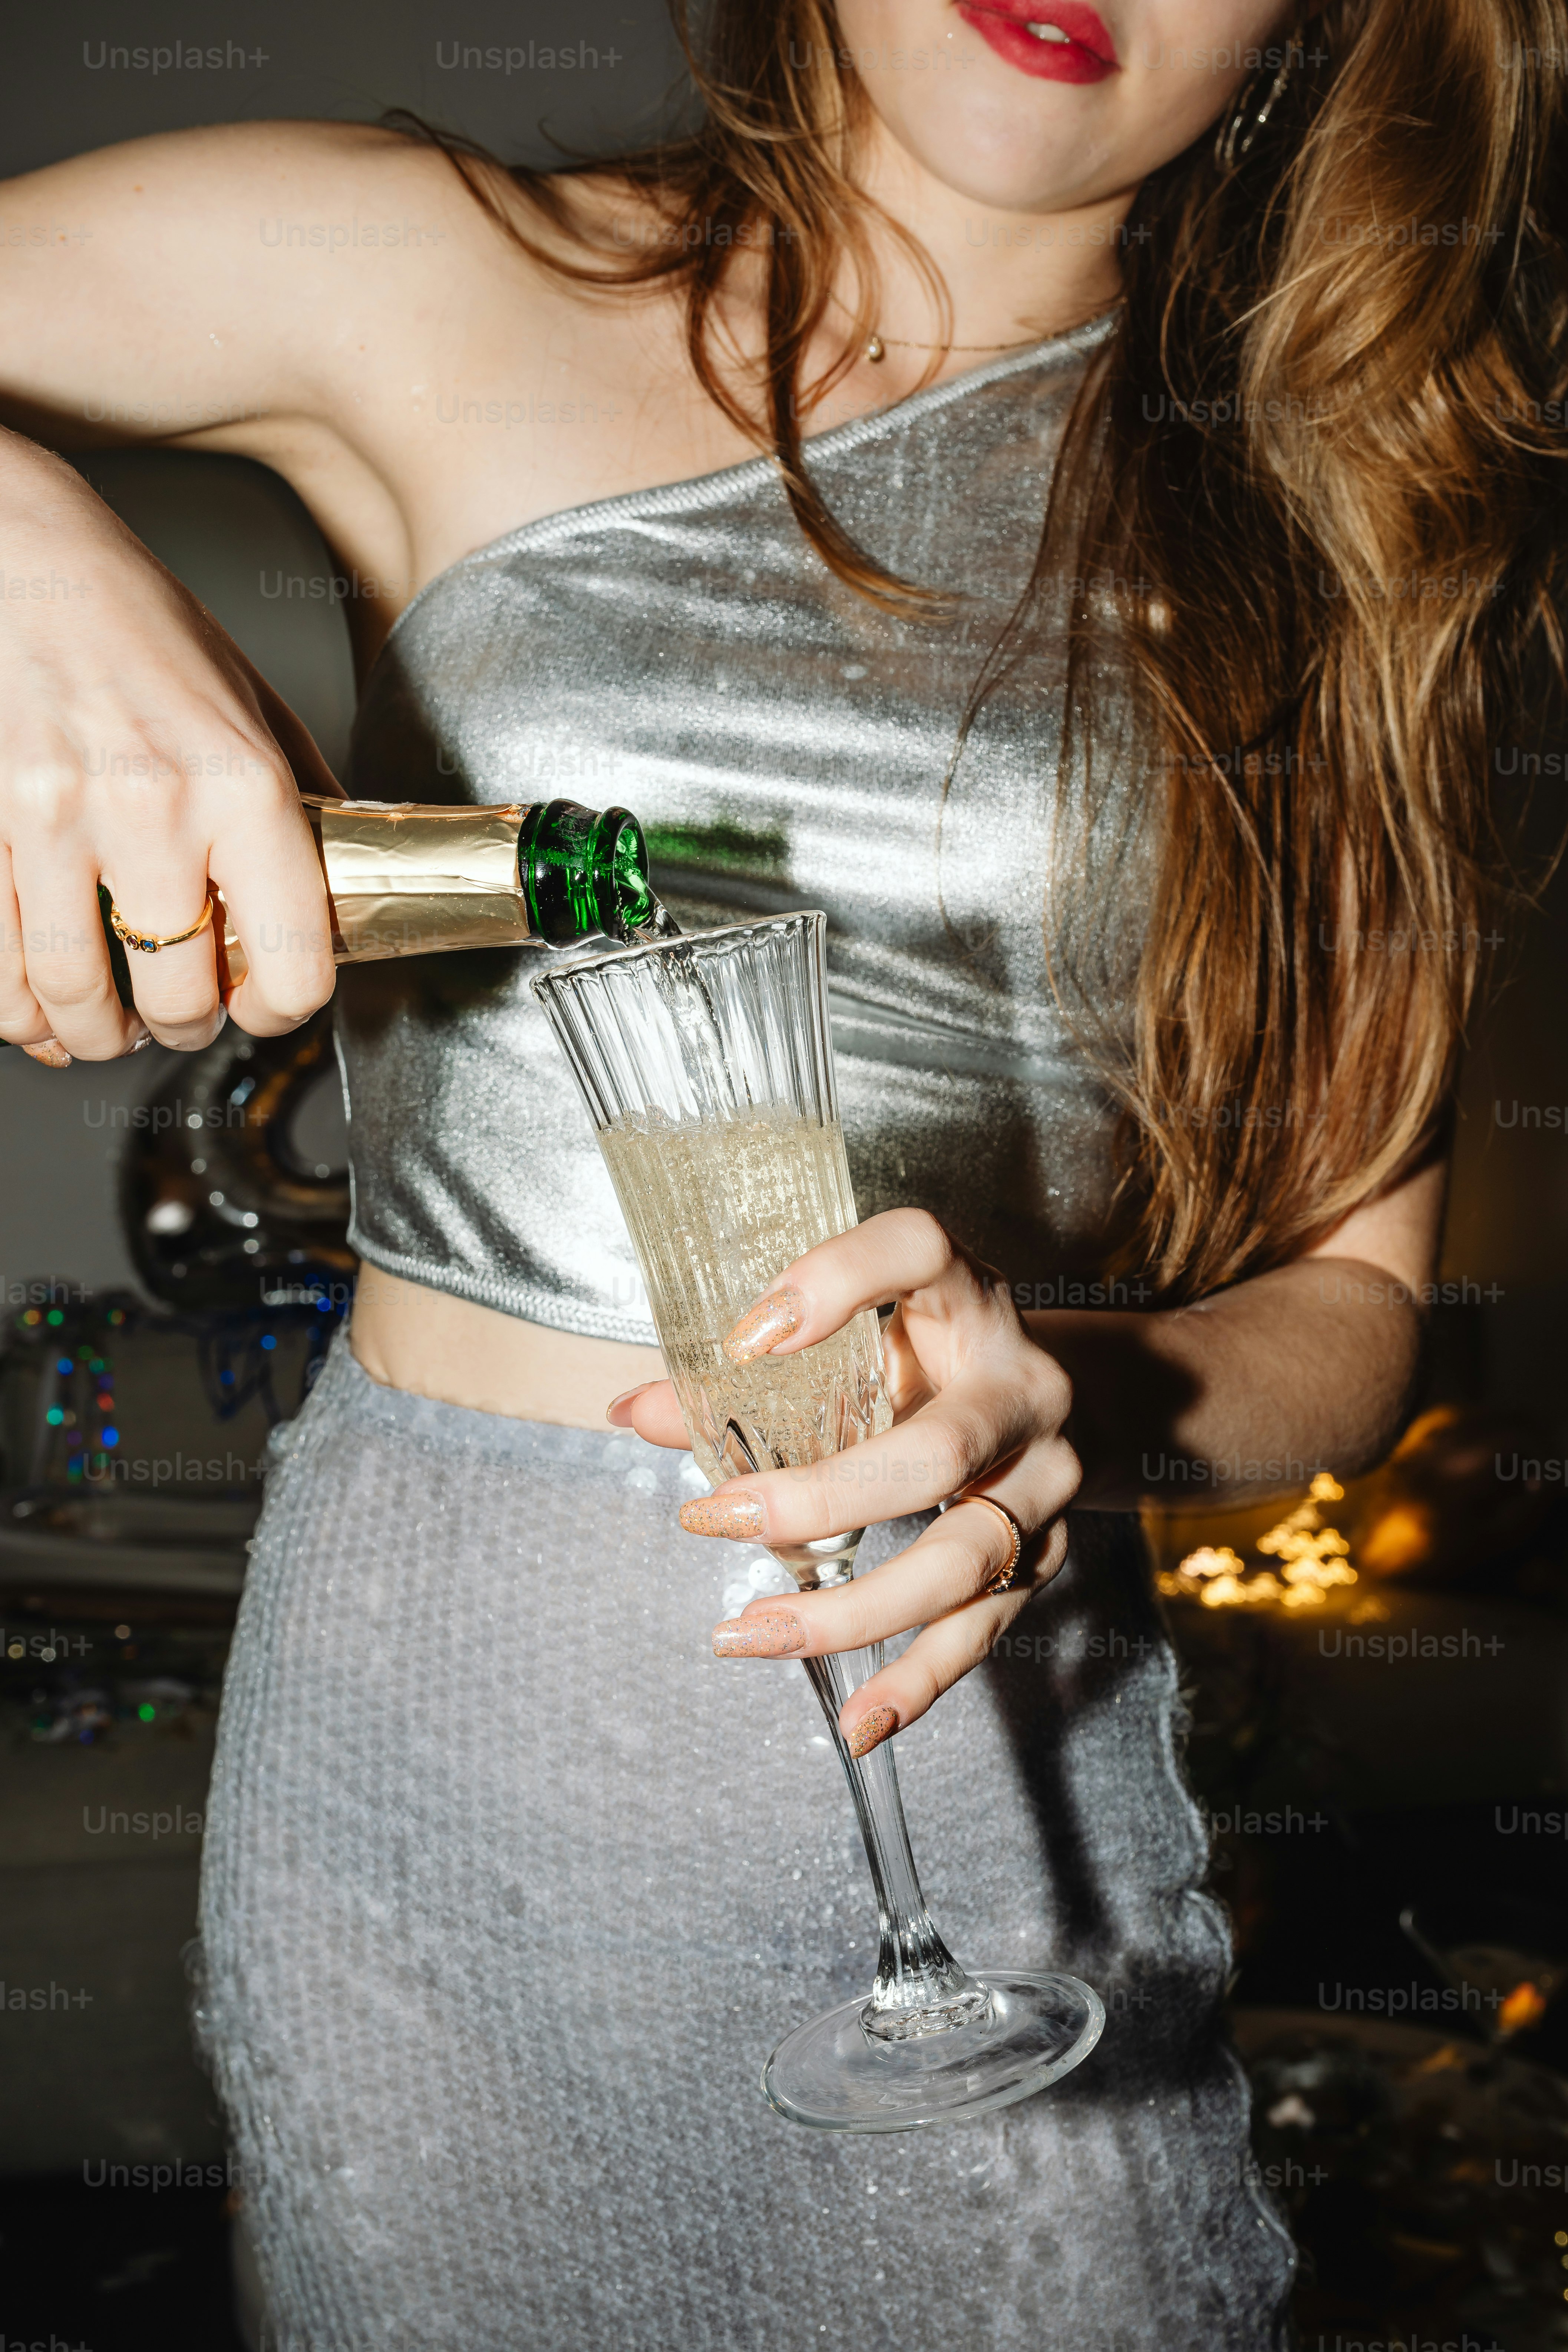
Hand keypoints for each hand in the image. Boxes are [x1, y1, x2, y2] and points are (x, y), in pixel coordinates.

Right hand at [0, 436, 338, 1063]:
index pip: (292, 964)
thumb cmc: (135, 620)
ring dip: (97, 1036)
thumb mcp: (251, 702)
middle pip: (178, 998)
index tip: (266, 1007)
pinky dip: (19, 1010)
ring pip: (75, 1001)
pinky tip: (40, 1003)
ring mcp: (57, 821)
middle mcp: (155, 810)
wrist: (24, 555)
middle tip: (180, 1017)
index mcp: (244, 787)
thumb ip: (299, 797)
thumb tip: (335, 881)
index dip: (282, 1012)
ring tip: (110, 1026)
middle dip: (182, 1029)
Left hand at [608, 1208, 1080, 1759]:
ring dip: (851, 1612)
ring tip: (747, 1634)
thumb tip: (635, 1411)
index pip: (920, 1252)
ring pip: (961, 1558)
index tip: (745, 1338)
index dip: (839, 1281)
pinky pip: (983, 1629)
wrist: (1056, 1397)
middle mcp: (1024, 1388)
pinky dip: (918, 1682)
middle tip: (716, 1518)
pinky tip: (857, 1723)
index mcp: (970, 1301)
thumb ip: (752, 1372)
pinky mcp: (1048, 1554)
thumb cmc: (933, 1354)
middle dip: (822, 1500)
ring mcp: (1044, 1479)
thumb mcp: (863, 1336)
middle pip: (937, 1452)